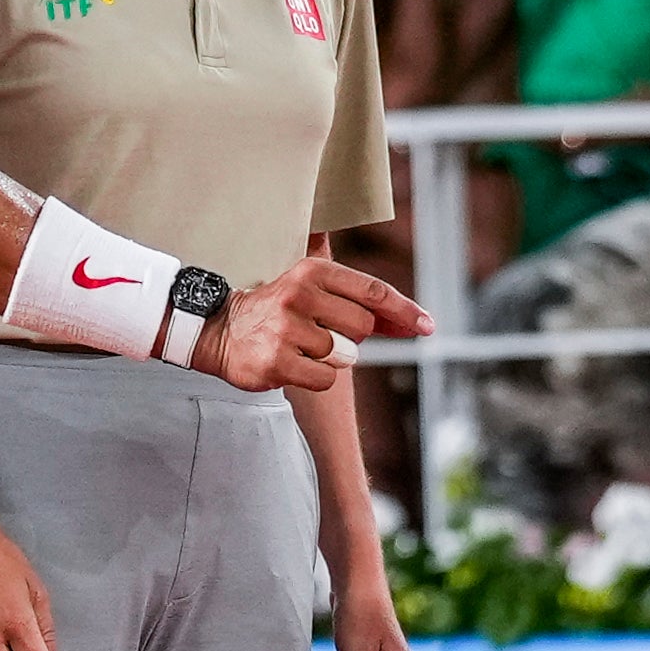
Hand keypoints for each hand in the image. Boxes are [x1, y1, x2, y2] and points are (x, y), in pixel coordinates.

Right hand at [201, 252, 428, 393]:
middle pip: (362, 327)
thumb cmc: (279, 313)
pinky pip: (325, 379)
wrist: (221, 331)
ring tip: (299, 346)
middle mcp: (300, 295)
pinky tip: (290, 363)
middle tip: (320, 332)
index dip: (404, 309)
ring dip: (329, 358)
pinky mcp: (278, 361)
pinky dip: (314, 377)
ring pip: (344, 356)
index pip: (372, 291)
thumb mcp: (312, 289)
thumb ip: (361, 303)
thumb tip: (413, 322)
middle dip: (350, 336)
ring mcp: (287, 329)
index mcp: (312, 271)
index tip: (428, 326)